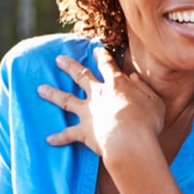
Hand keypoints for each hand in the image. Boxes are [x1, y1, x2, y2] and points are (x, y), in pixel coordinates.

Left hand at [37, 47, 165, 158]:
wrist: (130, 142)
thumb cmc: (147, 120)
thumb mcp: (154, 100)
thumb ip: (144, 87)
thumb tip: (134, 77)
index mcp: (117, 83)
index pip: (107, 64)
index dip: (102, 56)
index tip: (96, 50)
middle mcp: (99, 94)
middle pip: (81, 75)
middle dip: (69, 66)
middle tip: (58, 59)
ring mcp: (88, 112)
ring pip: (66, 100)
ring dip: (52, 93)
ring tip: (40, 88)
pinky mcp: (83, 132)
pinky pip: (68, 134)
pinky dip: (58, 137)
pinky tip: (48, 139)